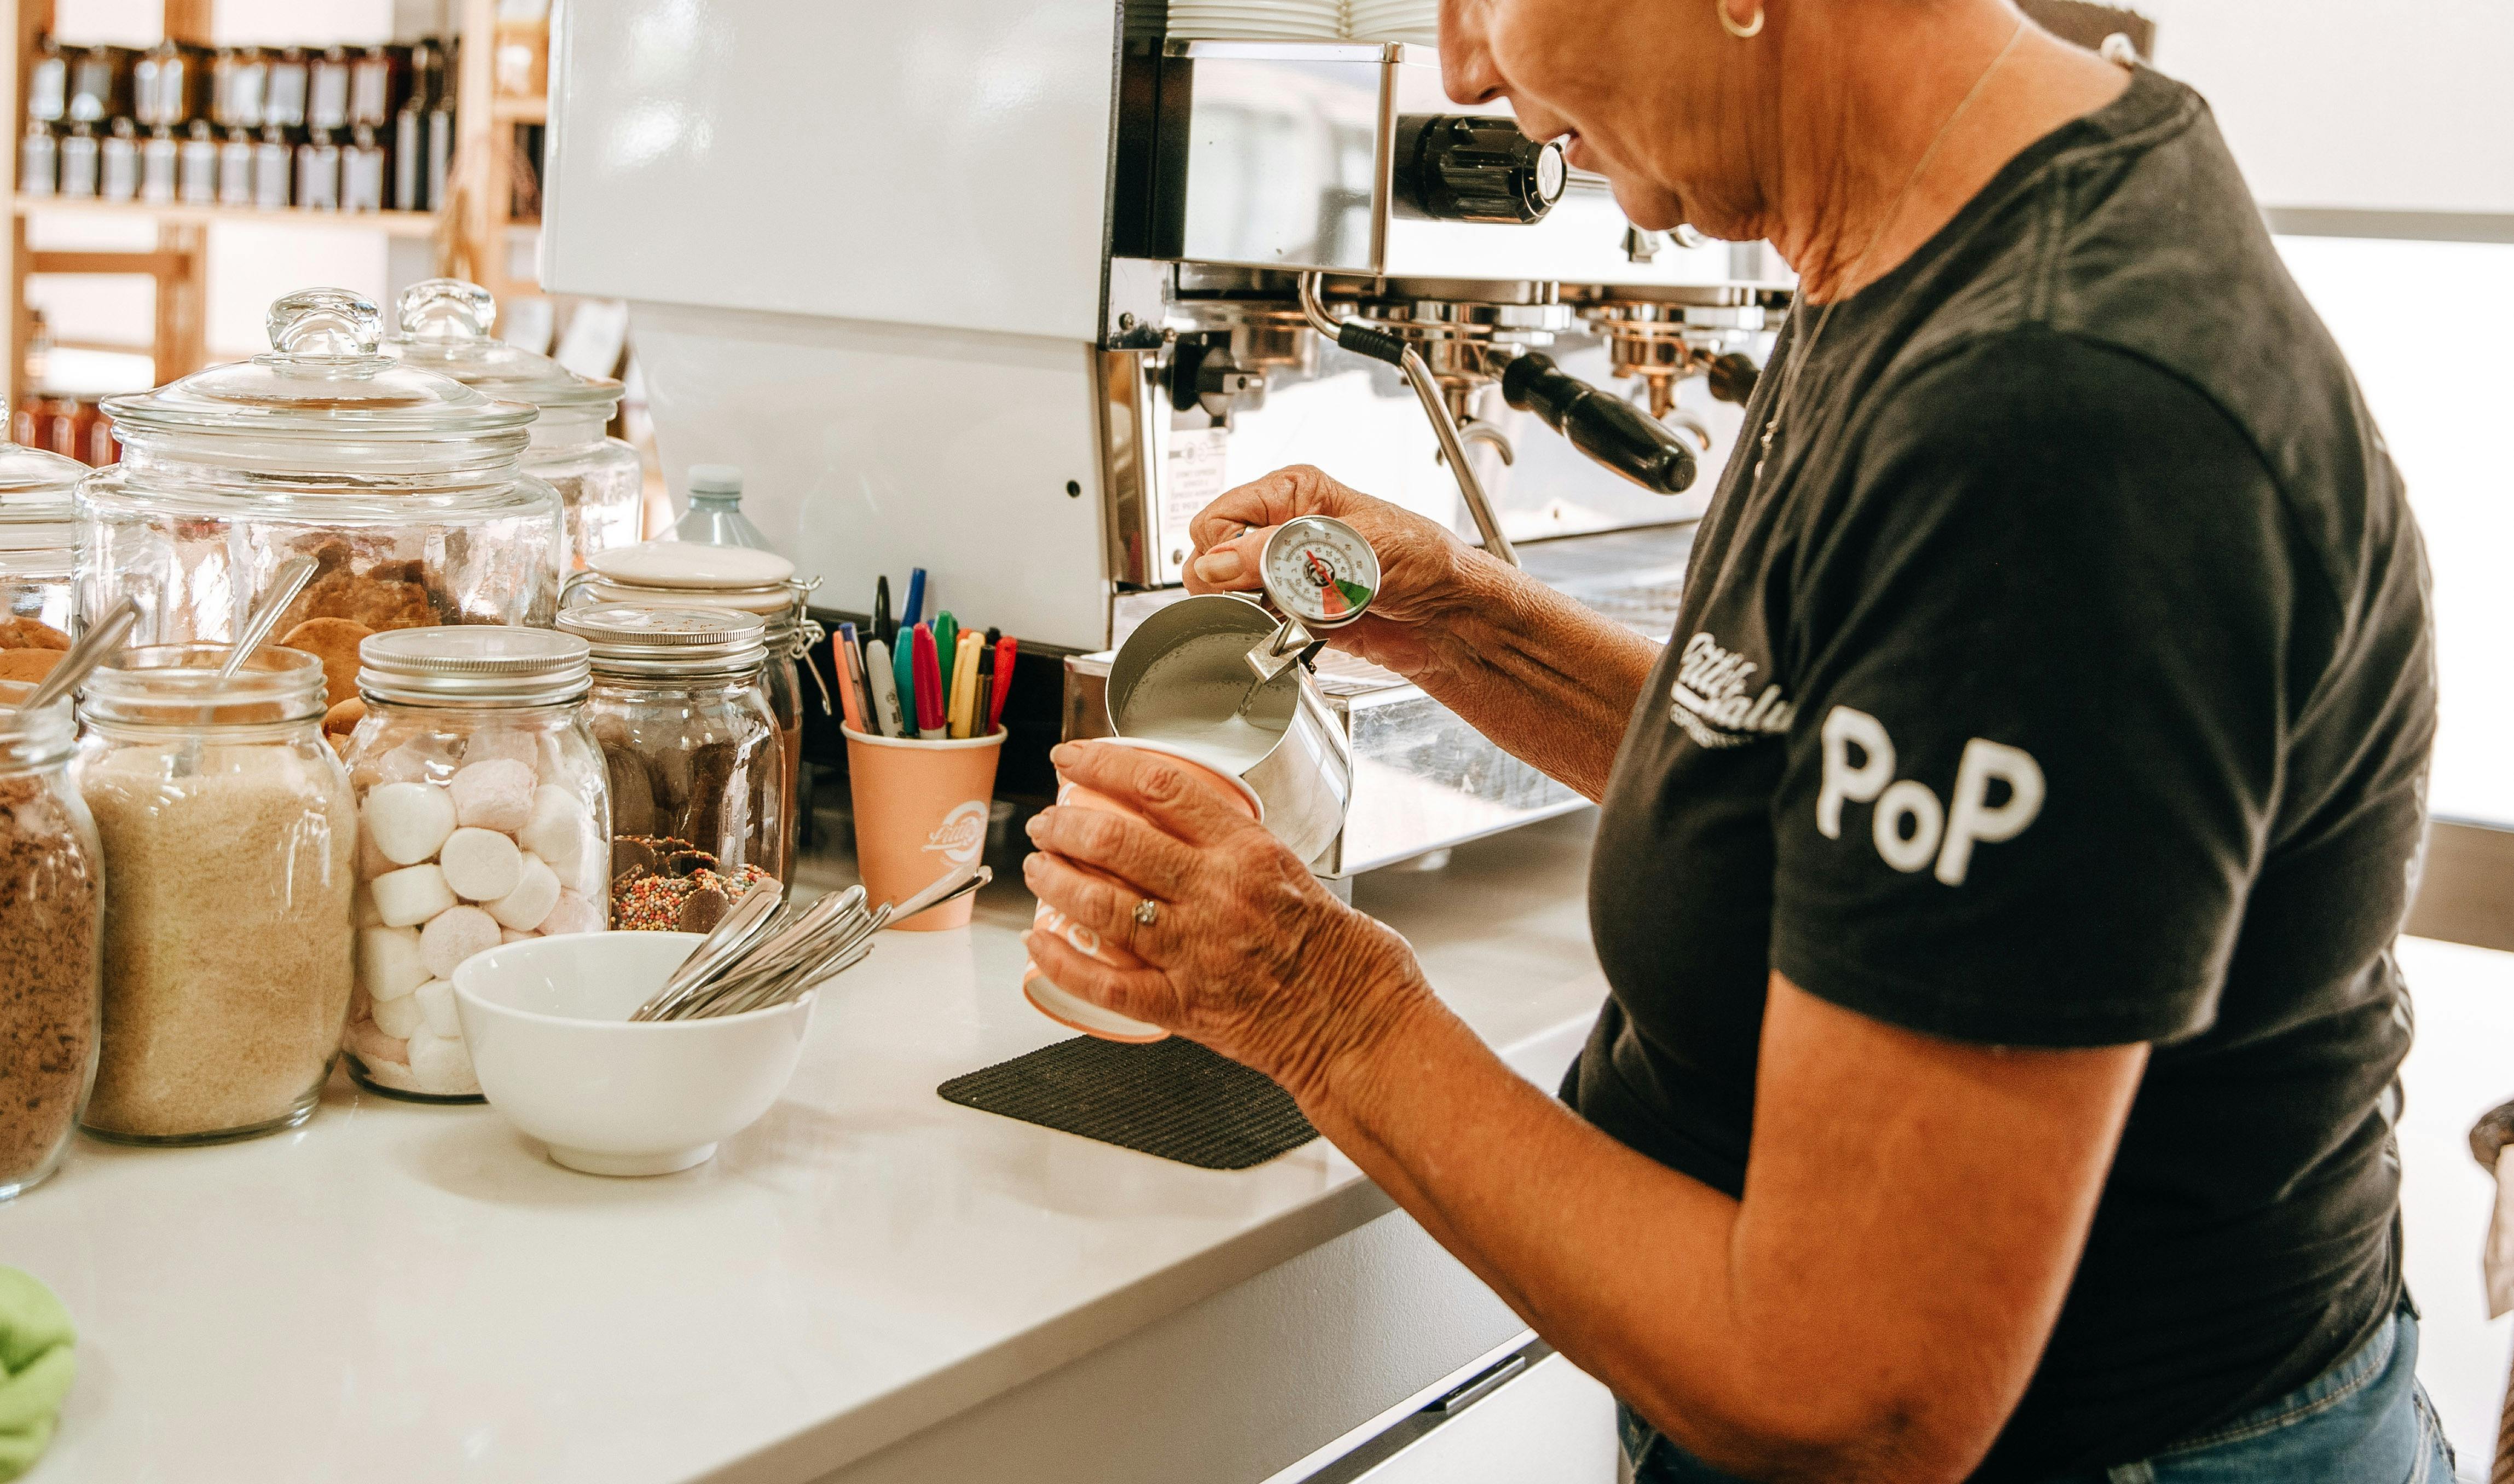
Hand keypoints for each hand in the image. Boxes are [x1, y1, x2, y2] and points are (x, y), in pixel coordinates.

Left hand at [1021, 739, 1430, 1097]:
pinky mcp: (1183, 1006)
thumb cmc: (1341, 954)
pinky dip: (1061, 961)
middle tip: (1047, 821)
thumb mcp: (1295, 872)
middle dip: (1064, 824)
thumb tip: (1186, 826)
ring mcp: (1195, 952)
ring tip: (1038, 868)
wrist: (1360, 1024)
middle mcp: (1217, 895)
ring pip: (1098, 904)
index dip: (1103, 763)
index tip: (1073, 758)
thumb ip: (1238, 850)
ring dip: (1054, 880)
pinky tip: (1040, 943)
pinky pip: (1103, 982)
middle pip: (1115, 840)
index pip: (1159, 786)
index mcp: (1248, 852)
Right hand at [1186, 465, 1483, 681]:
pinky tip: (1296, 631)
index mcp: (1294, 494)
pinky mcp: (1295, 612)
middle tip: (1270, 596)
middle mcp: (1284, 530)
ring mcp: (1287, 574)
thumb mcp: (1348, 545)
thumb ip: (1278, 554)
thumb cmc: (1422, 560)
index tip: (1246, 575)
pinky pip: (1256, 625)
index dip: (1223, 551)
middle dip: (1233, 583)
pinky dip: (1268, 634)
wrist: (1449, 616)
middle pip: (1214, 558)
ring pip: (1229, 595)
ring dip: (1252, 611)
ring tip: (1292, 613)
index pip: (1219, 518)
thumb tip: (1218, 564)